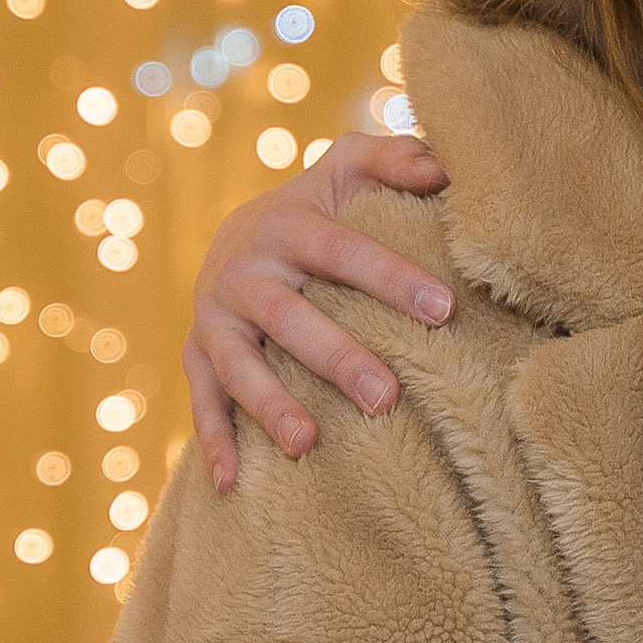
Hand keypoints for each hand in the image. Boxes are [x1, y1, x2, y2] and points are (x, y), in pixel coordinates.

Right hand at [181, 131, 453, 492]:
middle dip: (336, 357)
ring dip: (270, 405)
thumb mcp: (350, 169)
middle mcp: (244, 271)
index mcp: (287, 223)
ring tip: (308, 443)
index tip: (444, 310)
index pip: (343, 252)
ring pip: (238, 365)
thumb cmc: (321, 206)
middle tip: (387, 397)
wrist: (241, 233)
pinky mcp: (197, 355)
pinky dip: (214, 441)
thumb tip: (445, 167)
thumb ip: (395, 157)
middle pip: (289, 317)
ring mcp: (215, 317)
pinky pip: (202, 402)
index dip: (391, 279)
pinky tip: (233, 484)